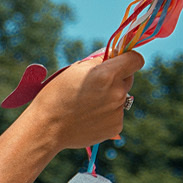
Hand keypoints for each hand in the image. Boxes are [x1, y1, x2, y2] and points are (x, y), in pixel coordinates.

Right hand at [26, 51, 142, 150]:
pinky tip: (89, 117)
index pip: (135, 60)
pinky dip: (106, 114)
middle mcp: (117, 93)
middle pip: (128, 79)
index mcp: (108, 75)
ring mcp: (118, 111)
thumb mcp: (74, 69)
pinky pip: (116, 114)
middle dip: (116, 78)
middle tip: (95, 85)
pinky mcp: (116, 127)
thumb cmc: (56, 95)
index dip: (128, 59)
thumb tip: (112, 55)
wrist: (48, 128)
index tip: (120, 61)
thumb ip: (97, 61)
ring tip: (87, 104)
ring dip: (110, 97)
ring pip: (121, 98)